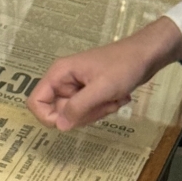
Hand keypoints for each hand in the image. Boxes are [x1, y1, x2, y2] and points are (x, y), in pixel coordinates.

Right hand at [27, 16, 181, 130]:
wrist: (146, 54)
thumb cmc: (123, 66)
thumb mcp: (102, 87)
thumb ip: (78, 106)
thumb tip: (59, 126)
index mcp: (59, 74)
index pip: (36, 102)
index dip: (48, 117)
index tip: (71, 120)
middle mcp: (64, 81)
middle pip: (59, 112)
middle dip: (84, 114)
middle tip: (104, 103)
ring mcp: (77, 87)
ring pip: (76, 114)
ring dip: (97, 111)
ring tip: (113, 97)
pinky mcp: (90, 92)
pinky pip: (89, 110)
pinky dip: (104, 108)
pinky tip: (118, 97)